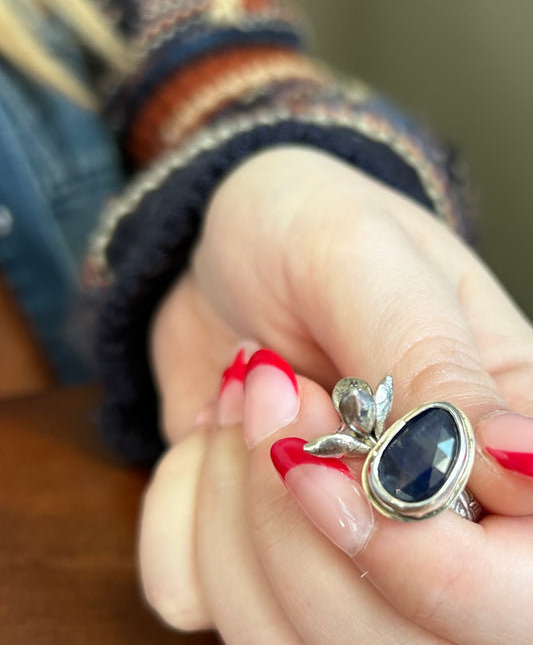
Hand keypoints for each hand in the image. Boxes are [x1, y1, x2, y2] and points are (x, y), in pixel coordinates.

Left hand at [141, 146, 532, 638]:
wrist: (225, 251)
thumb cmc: (304, 227)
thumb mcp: (367, 258)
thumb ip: (433, 357)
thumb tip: (521, 460)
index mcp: (501, 446)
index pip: (517, 596)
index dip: (429, 570)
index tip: (328, 461)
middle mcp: (433, 520)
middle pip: (391, 638)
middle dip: (294, 526)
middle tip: (273, 394)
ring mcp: (338, 551)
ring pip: (281, 635)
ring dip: (227, 510)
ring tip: (242, 400)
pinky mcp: (253, 556)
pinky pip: (193, 598)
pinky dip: (176, 515)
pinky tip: (205, 438)